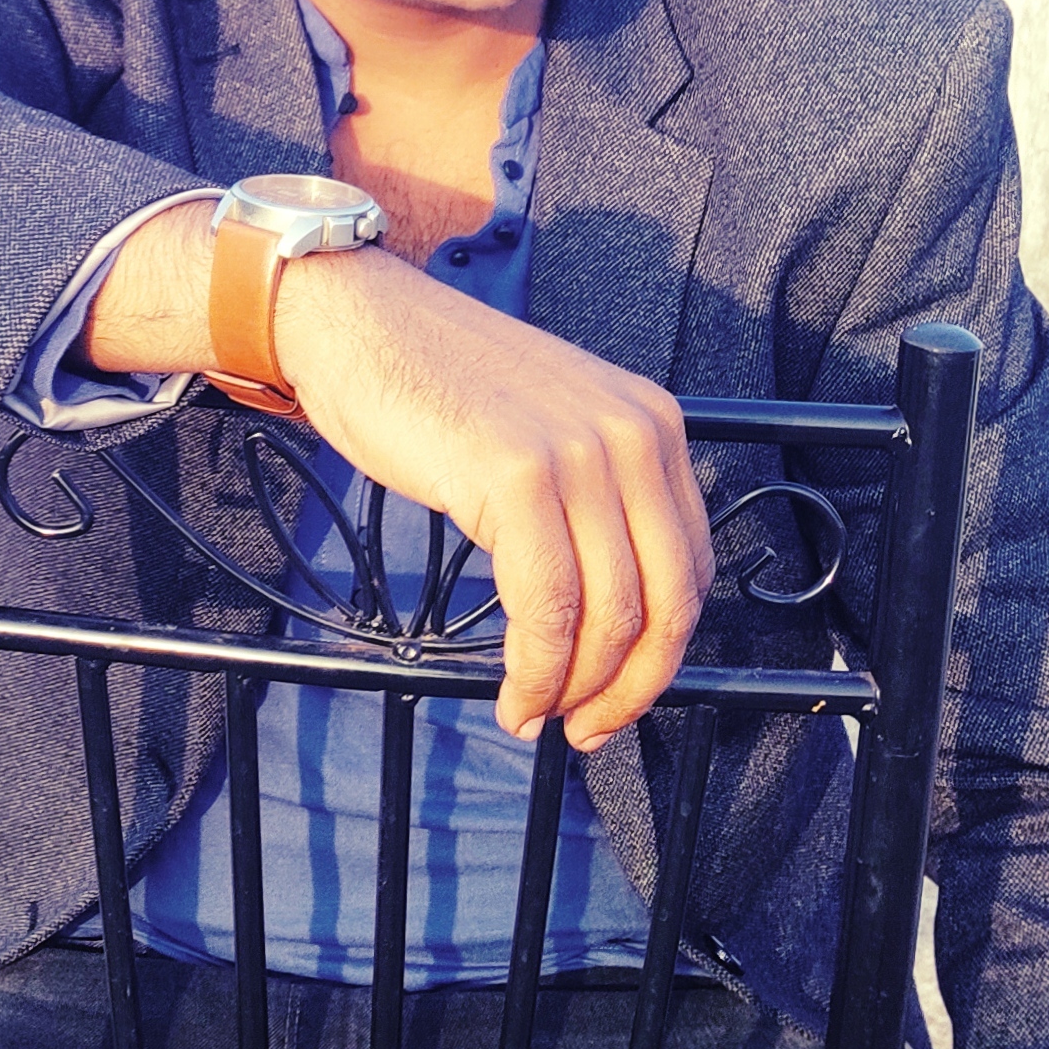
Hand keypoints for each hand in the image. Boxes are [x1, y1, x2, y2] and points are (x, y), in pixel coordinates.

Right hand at [83, 205, 711, 746]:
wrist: (359, 320)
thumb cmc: (437, 387)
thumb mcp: (549, 432)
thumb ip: (593, 502)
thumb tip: (609, 618)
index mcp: (652, 424)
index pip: (689, 567)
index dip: (661, 653)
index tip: (617, 696)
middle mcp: (634, 433)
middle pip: (666, 601)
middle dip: (630, 687)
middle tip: (585, 728)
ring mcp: (579, 450)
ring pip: (610, 614)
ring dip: (574, 689)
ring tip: (534, 716)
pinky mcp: (518, 473)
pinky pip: (546, 605)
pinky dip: (535, 670)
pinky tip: (512, 694)